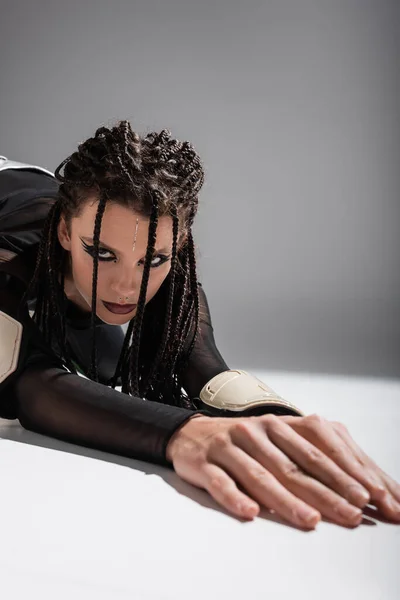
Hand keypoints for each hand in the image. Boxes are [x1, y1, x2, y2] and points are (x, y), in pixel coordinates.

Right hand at [166, 413, 399, 527]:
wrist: (190, 433)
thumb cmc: (244, 441)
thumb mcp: (278, 441)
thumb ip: (311, 459)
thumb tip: (360, 488)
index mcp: (281, 424)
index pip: (319, 448)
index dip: (347, 472)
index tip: (373, 497)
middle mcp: (257, 430)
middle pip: (295, 465)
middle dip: (328, 492)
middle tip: (352, 514)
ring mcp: (230, 445)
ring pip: (261, 475)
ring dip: (287, 501)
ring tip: (310, 521)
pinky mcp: (205, 463)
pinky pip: (221, 482)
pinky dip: (235, 497)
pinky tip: (250, 512)